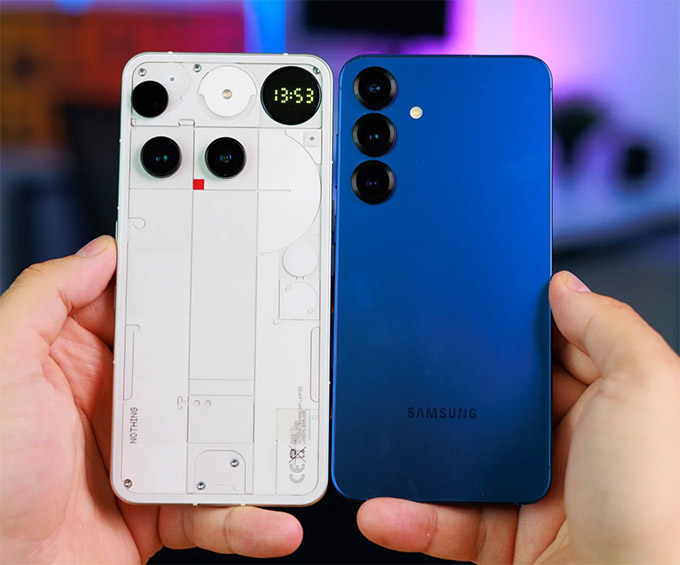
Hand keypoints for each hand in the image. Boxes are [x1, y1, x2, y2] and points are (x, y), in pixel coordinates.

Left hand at [0, 236, 302, 562]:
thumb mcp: (1, 369)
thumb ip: (43, 301)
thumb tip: (99, 255)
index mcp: (80, 366)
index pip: (143, 315)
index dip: (183, 293)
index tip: (226, 274)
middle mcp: (117, 408)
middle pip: (195, 372)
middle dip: (241, 363)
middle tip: (280, 349)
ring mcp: (145, 460)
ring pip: (218, 441)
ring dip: (259, 448)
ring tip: (293, 447)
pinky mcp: (161, 511)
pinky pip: (216, 511)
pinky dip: (248, 520)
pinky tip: (272, 522)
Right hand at [357, 271, 679, 562]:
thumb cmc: (661, 512)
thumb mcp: (649, 392)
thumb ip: (608, 330)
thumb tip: (567, 288)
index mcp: (613, 411)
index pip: (557, 354)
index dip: (520, 329)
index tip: (480, 309)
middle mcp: (575, 453)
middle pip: (500, 405)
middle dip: (459, 388)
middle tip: (420, 365)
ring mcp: (536, 499)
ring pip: (464, 465)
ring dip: (420, 458)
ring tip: (385, 440)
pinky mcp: (505, 546)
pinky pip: (447, 524)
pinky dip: (411, 518)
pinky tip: (388, 509)